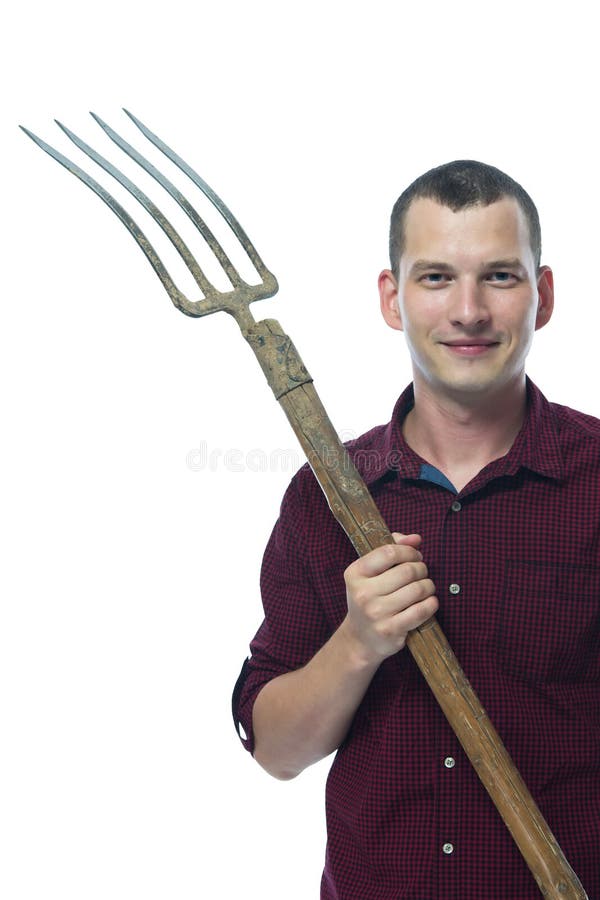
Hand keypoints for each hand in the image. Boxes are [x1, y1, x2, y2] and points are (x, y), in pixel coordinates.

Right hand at [341, 533, 437, 665]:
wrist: (360, 639)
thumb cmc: (370, 598)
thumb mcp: (371, 573)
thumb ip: (391, 548)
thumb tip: (415, 538)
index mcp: (355, 573)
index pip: (389, 552)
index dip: (409, 551)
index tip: (415, 556)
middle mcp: (363, 593)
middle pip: (407, 571)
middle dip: (421, 569)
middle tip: (422, 573)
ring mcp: (376, 613)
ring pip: (417, 590)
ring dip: (429, 586)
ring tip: (426, 588)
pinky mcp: (390, 630)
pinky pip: (421, 611)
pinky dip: (431, 604)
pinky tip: (429, 602)